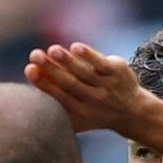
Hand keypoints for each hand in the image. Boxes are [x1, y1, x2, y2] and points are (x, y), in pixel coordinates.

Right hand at [24, 42, 143, 132]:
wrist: (133, 112)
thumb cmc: (96, 111)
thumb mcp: (77, 115)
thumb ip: (55, 101)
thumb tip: (30, 75)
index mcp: (80, 112)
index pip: (59, 96)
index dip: (43, 83)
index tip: (29, 69)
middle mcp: (94, 101)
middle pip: (70, 83)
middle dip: (52, 69)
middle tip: (35, 55)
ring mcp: (107, 87)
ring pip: (85, 73)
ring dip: (68, 61)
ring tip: (53, 50)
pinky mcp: (118, 73)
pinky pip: (102, 64)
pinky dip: (89, 56)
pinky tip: (76, 47)